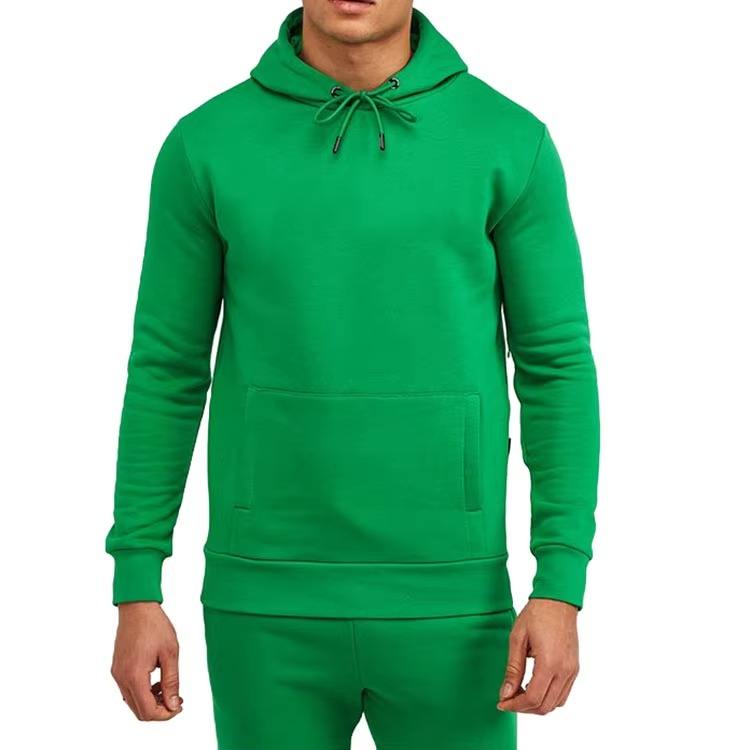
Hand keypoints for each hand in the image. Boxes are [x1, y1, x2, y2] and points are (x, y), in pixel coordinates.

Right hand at [111, 602, 182, 720]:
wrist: (137, 607)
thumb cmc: (156, 625)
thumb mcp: (170, 653)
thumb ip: (172, 682)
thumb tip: (173, 705)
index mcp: (134, 676)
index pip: (147, 711)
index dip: (165, 714)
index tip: (179, 706)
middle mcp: (121, 678)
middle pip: (138, 711)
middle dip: (159, 710)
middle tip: (177, 699)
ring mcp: (117, 674)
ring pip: (132, 702)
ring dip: (150, 701)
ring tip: (168, 688)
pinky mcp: (117, 668)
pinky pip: (128, 690)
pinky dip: (142, 692)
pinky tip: (156, 681)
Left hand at [497, 598, 578, 714]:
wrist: (558, 600)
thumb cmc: (536, 615)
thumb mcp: (517, 639)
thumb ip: (512, 669)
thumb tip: (506, 693)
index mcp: (549, 664)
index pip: (532, 698)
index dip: (515, 706)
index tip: (501, 703)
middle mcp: (564, 671)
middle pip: (544, 706)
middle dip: (524, 708)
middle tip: (507, 699)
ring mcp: (572, 671)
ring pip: (556, 704)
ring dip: (537, 705)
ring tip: (519, 694)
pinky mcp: (574, 668)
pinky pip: (563, 694)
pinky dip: (549, 698)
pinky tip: (534, 687)